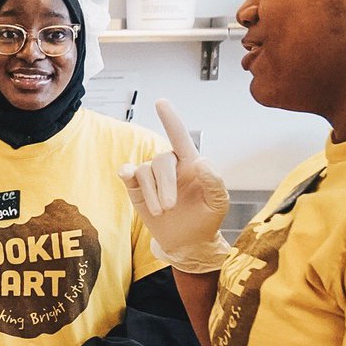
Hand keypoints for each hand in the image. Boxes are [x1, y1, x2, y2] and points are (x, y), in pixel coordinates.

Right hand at [118, 99, 230, 272]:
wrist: (187, 242)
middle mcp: (170, 166)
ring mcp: (152, 177)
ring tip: (161, 211)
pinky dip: (126, 174)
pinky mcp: (137, 189)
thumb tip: (202, 162)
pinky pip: (129, 174)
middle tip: (169, 207)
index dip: (170, 119)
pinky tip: (126, 176)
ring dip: (152, 193)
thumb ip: (214, 181)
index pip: (180, 136)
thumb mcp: (218, 203)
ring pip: (144, 171)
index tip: (160, 102)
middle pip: (161, 160)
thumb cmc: (205, 219)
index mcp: (191, 164)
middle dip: (164, 185)